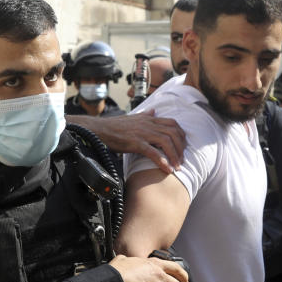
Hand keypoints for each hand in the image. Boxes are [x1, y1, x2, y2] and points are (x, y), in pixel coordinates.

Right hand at [70, 111, 185, 173]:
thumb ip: (145, 116)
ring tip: (177, 167)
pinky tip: (167, 169)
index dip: (181, 135)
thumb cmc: (114, 126)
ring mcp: (142, 133)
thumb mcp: (132, 118)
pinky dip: (162, 161)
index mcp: (149, 119)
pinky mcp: (135, 143)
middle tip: (181, 160)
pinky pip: (153, 152)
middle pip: (173, 133)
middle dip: (181, 148)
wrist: (99, 129)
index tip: (183, 147)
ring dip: (174, 156)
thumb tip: (153, 111)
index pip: (173, 124)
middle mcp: (149, 124)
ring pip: (166, 142)